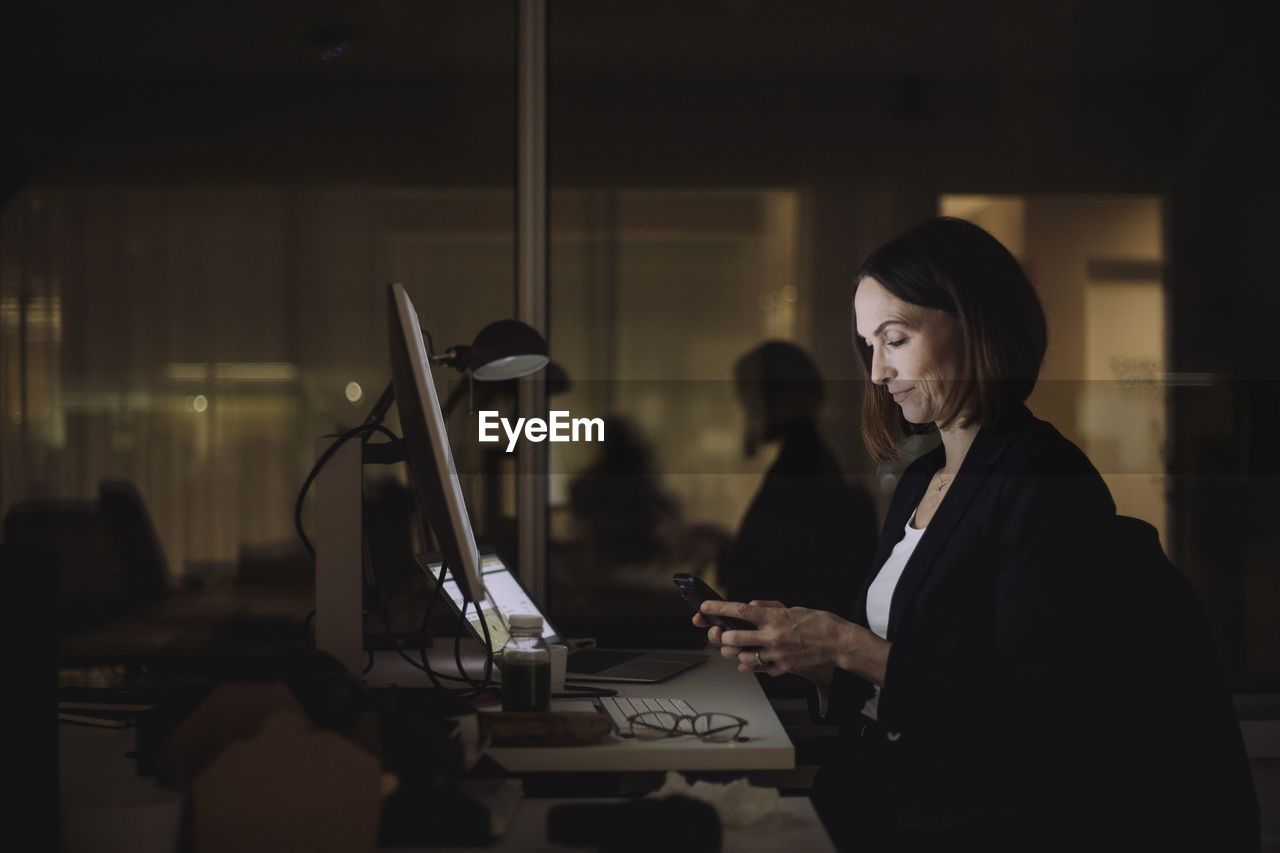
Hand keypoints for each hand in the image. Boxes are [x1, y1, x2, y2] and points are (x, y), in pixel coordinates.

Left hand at [699, 599, 890, 685]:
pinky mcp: (780, 669)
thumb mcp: (793, 608)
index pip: (739, 612)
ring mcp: (775, 656)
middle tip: (720, 633)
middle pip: (732, 638)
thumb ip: (768, 608)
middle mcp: (772, 637)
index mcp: (774, 618)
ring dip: (734, 652)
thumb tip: (749, 608)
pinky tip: (753, 658)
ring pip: (740, 657)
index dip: (718, 609)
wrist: (840, 644)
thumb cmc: (819, 624)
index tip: (704, 608)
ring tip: (736, 647)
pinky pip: (755, 669)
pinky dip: (749, 664)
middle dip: (721, 636)